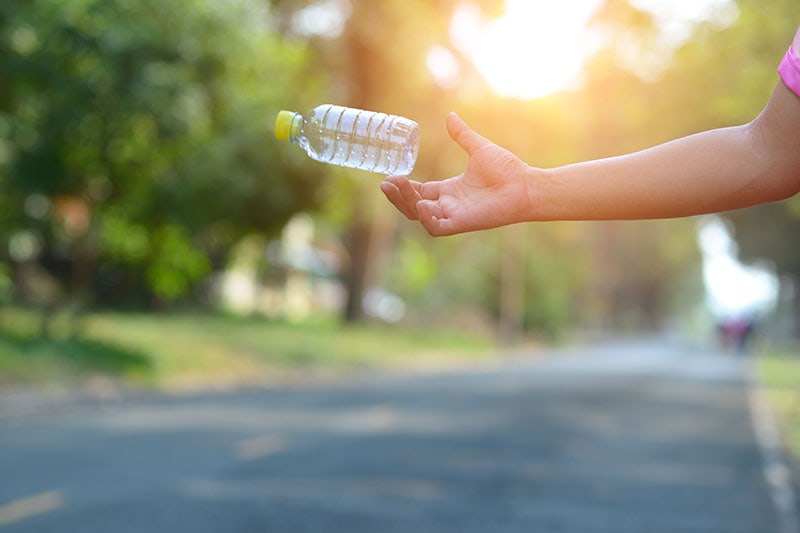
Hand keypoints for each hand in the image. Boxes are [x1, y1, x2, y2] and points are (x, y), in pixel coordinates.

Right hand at [380, 112, 533, 235]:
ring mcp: (454, 215)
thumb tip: (450, 116)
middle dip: (398, 197)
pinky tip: (421, 203)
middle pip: (413, 206)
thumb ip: (461, 135)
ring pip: (420, 216)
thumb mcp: (478, 148)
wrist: (525, 184)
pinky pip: (436, 228)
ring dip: (407, 204)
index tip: (390, 177)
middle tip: (386, 184)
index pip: (419, 192)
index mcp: (450, 190)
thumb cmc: (507, 169)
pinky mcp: (462, 224)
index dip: (403, 187)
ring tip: (397, 188)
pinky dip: (426, 218)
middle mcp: (449, 204)